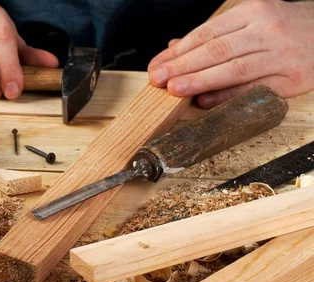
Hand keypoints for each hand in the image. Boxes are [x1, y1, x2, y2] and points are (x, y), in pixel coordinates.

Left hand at [147, 0, 313, 107]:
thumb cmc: (283, 28)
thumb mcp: (250, 21)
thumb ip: (214, 35)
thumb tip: (174, 48)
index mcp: (253, 12)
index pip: (207, 33)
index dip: (178, 51)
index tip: (157, 65)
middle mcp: (267, 31)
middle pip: (217, 50)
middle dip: (182, 66)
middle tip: (158, 78)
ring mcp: (281, 55)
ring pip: (234, 69)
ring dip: (201, 81)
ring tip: (174, 89)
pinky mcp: (292, 79)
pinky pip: (254, 89)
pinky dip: (228, 96)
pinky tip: (206, 101)